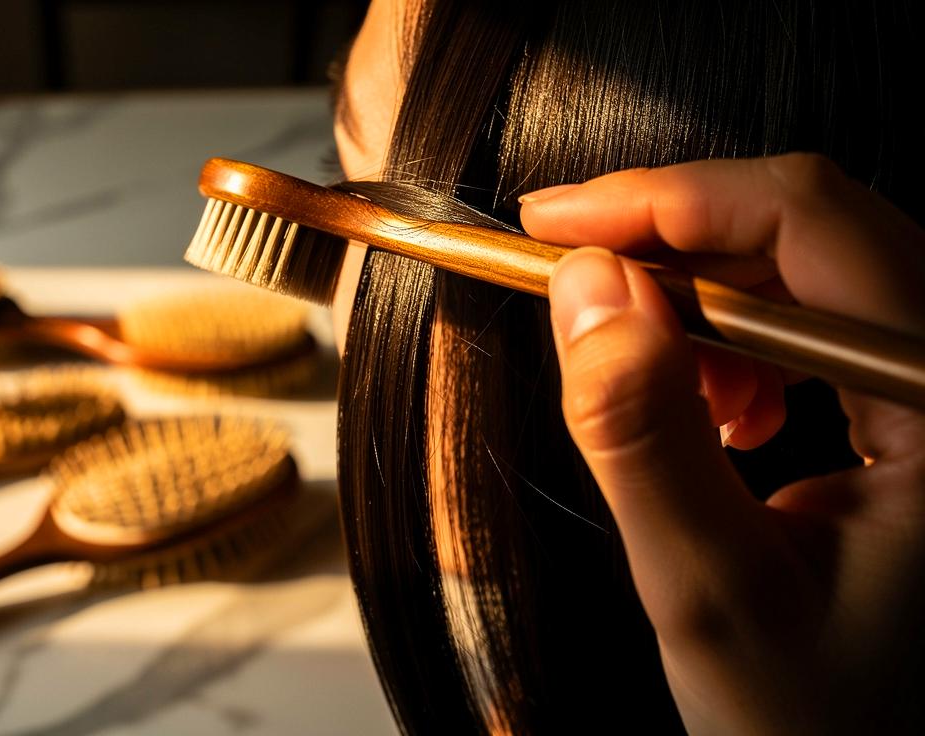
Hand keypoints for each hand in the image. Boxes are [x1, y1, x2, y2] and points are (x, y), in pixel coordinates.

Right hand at [520, 153, 924, 733]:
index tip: (549, 224)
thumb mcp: (711, 592)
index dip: (664, 201)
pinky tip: (723, 415)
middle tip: (569, 282)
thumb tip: (586, 287)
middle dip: (671, 243)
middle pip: (814, 229)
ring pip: (814, 268)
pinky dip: (742, 342)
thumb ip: (643, 435)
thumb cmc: (815, 720)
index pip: (808, 225)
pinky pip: (825, 320)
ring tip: (658, 385)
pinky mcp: (918, 408)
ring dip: (705, 301)